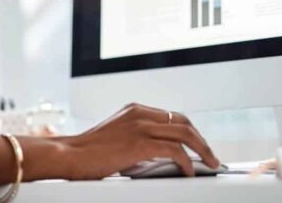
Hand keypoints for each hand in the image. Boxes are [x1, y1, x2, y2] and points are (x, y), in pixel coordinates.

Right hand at [47, 103, 220, 179]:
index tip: (199, 145)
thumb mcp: (117, 136)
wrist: (70, 154)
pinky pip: (174, 150)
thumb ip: (138, 137)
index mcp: (134, 110)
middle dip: (201, 140)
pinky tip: (188, 171)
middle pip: (184, 122)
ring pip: (185, 133)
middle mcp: (140, 113)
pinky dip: (187, 161)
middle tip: (211, 156)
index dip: (191, 131)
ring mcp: (140, 126)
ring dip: (202, 150)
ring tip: (210, 164)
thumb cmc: (90, 151)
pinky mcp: (139, 143)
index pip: (173, 116)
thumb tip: (161, 154)